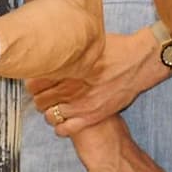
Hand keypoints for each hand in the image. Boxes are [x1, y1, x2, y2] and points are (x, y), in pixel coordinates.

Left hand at [29, 25, 170, 134]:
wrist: (139, 62)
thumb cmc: (115, 49)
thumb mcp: (88, 42)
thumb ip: (68, 49)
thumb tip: (49, 42)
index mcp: (68, 68)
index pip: (34, 82)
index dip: (31, 82)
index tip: (35, 81)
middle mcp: (72, 86)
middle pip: (39, 99)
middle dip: (38, 97)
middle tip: (43, 94)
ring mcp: (82, 104)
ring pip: (49, 115)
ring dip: (48, 111)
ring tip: (53, 105)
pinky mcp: (92, 116)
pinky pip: (65, 129)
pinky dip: (59, 126)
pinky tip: (63, 118)